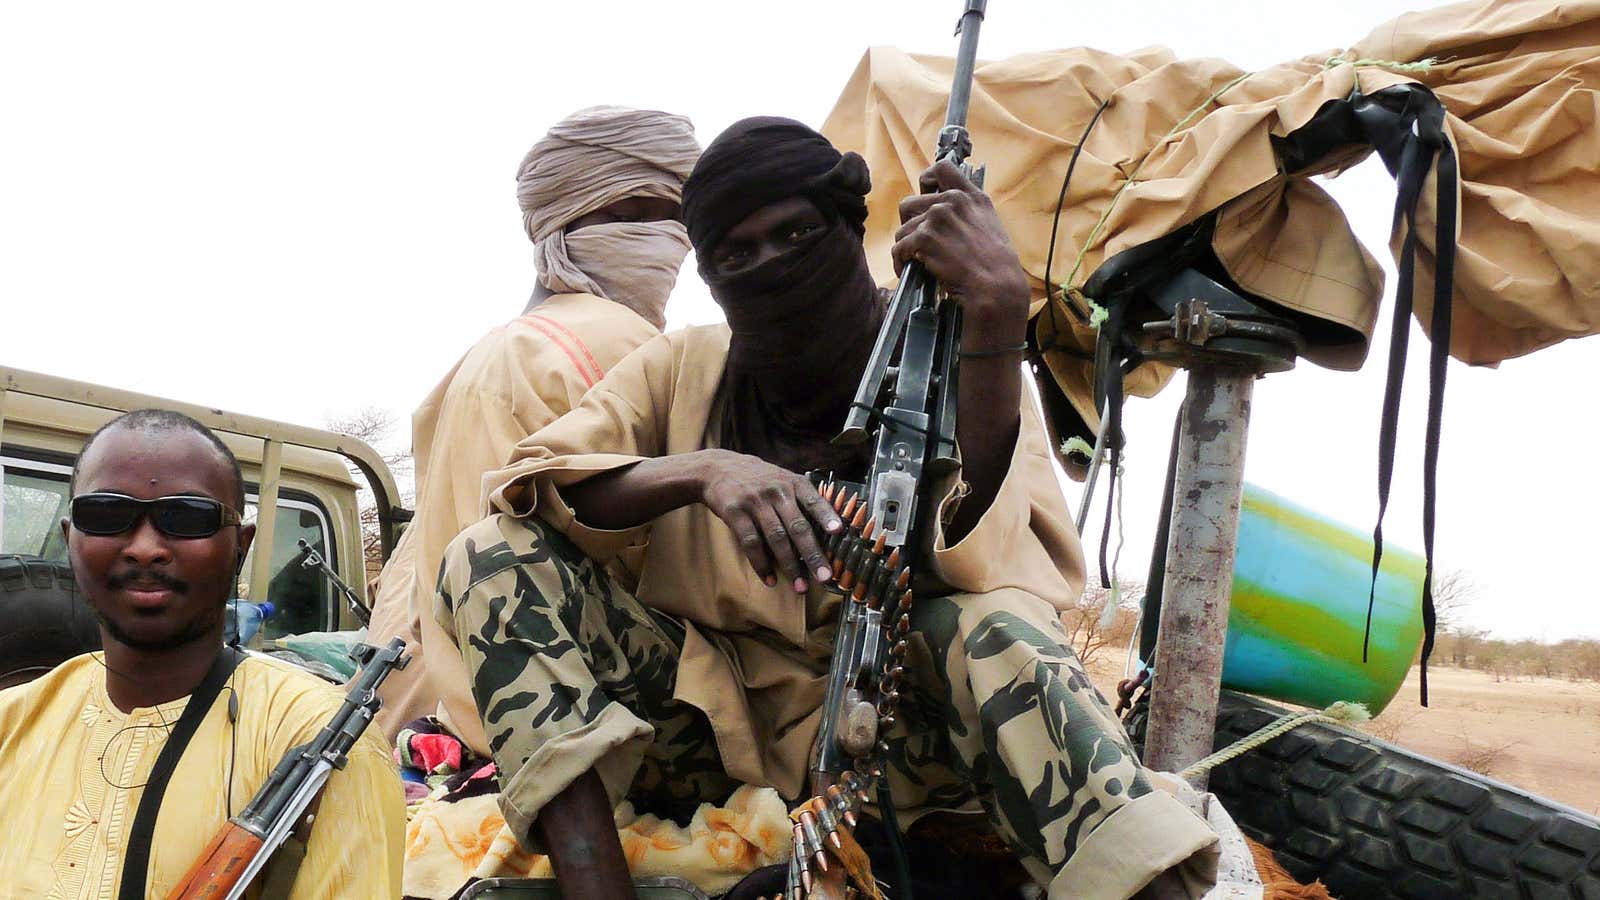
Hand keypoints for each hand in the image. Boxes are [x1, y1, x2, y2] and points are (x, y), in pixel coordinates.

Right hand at [696, 450, 843, 592]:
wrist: (717, 468)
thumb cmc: (758, 478)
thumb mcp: (782, 478)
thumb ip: (801, 498)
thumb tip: (828, 529)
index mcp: (793, 483)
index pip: (813, 500)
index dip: (826, 515)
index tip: (838, 531)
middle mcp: (777, 492)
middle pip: (797, 526)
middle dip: (812, 554)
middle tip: (824, 576)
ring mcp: (755, 502)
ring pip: (776, 538)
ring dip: (790, 565)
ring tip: (800, 586)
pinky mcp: (735, 513)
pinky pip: (751, 542)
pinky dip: (761, 564)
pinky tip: (770, 579)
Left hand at [891, 160, 1029, 347]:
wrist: (996, 285)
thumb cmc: (996, 264)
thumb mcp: (990, 225)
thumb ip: (968, 212)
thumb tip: (946, 214)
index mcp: (971, 196)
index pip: (942, 168)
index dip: (926, 181)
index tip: (925, 196)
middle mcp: (953, 200)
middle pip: (910, 203)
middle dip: (909, 224)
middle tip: (917, 241)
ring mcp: (937, 217)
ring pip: (903, 229)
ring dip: (906, 247)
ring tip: (914, 261)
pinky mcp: (925, 237)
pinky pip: (899, 247)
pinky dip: (900, 261)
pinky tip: (908, 270)